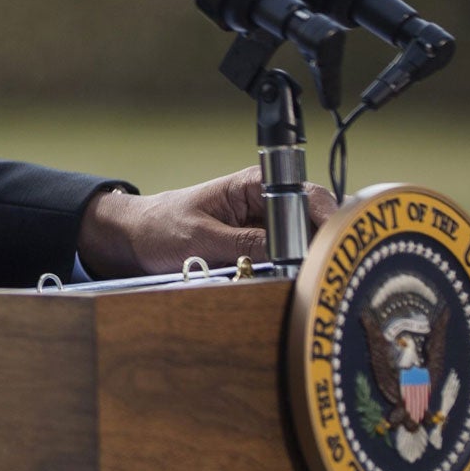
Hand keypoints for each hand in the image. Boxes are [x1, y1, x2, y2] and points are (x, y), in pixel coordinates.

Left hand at [76, 165, 339, 277]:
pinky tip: (292, 285)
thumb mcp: (202, 238)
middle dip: (322, 245)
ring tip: (307, 279)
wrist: (133, 239)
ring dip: (307, 262)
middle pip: (314, 222)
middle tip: (322, 270)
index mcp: (252, 185)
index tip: (336, 244)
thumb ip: (246, 244)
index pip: (307, 195)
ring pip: (303, 245)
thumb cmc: (160, 227)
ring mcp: (262, 229)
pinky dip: (291, 273)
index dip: (328, 218)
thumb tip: (291, 253)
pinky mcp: (256, 251)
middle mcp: (264, 204)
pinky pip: (285, 262)